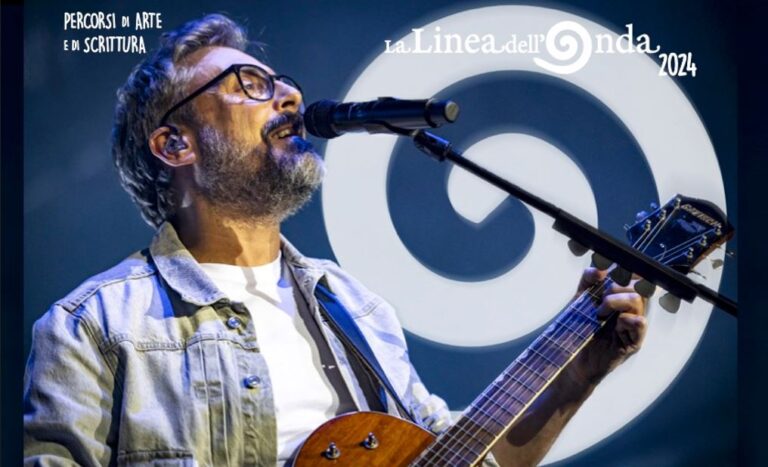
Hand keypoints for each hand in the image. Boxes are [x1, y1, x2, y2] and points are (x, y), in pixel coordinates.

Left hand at [564, 267, 647, 387]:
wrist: (570, 355)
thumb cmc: (578, 328)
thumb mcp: (580, 299)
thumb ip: (588, 280)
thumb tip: (599, 268)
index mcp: (622, 297)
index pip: (634, 276)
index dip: (626, 269)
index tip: (606, 272)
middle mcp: (631, 310)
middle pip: (636, 285)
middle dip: (615, 286)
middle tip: (600, 299)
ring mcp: (634, 326)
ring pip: (637, 300)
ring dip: (616, 301)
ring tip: (600, 313)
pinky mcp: (633, 342)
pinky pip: (640, 324)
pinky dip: (627, 319)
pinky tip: (615, 324)